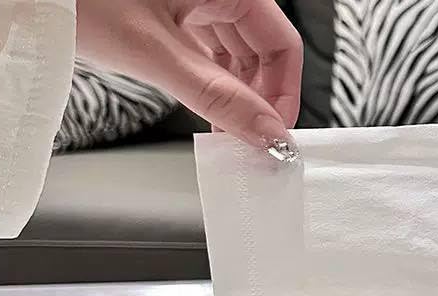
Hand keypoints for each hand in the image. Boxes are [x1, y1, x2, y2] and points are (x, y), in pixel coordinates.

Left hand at [76, 0, 302, 147]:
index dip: (284, 94)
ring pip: (235, 54)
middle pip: (262, 52)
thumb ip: (216, 95)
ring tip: (224, 131)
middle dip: (258, 100)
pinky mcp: (172, 11)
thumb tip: (265, 132)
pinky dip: (210, 82)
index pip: (282, 46)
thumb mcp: (153, 51)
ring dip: (235, 95)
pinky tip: (205, 109)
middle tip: (247, 141)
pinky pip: (207, 50)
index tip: (272, 134)